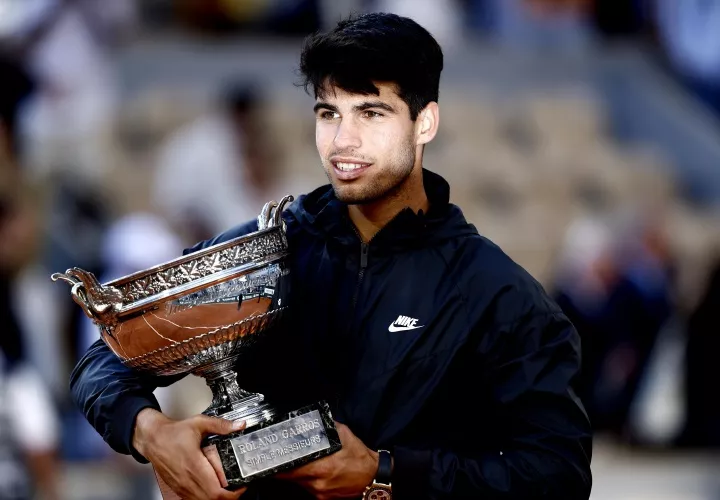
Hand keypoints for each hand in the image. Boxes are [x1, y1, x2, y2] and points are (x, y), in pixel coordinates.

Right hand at [133, 408, 247, 499]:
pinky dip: (205, 497)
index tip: (241, 485)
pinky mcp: (178, 488)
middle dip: (229, 496)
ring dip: (216, 498)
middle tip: (238, 486)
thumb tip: (238, 425)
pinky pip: (194, 499)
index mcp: (194, 466)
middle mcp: (187, 480)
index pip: (216, 491)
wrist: (152, 438)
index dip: (233, 493)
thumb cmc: (172, 433)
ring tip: (227, 487)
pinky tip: (212, 488)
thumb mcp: (199, 423)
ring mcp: (182, 486)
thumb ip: (220, 425)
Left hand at [275, 422, 378, 499]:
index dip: (277, 466)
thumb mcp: (344, 435)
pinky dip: (310, 480)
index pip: (289, 470)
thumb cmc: (360, 457)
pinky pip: (310, 488)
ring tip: (305, 464)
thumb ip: (326, 427)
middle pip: (292, 477)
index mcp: (321, 467)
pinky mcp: (324, 498)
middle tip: (282, 459)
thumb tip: (313, 420)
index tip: (269, 460)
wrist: (373, 477)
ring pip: (301, 483)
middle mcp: (318, 483)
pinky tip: (317, 473)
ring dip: (299, 474)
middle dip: (287, 468)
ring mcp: (321, 493)